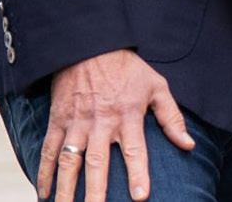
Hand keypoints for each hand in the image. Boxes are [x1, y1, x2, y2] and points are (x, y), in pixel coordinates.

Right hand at [38, 49, 194, 201]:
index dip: (138, 174)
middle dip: (96, 192)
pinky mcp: (58, 120)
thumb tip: (188, 145)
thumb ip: (172, 118)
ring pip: (69, 161)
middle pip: (97, 163)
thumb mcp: (156, 86)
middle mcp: (100, 122)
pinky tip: (44, 193)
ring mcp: (76, 122)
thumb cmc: (127, 68)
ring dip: (66, 189)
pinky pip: (48, 149)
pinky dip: (44, 172)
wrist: (89, 44)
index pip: (135, 150)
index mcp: (127, 115)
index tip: (141, 197)